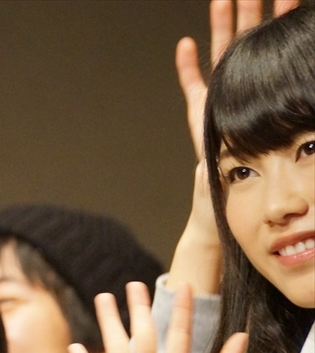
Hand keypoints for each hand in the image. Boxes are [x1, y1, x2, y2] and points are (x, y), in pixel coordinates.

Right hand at [68, 282, 246, 352]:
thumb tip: (241, 335)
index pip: (179, 336)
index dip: (181, 312)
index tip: (182, 285)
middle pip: (142, 335)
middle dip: (138, 309)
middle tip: (133, 285)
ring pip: (116, 347)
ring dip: (110, 323)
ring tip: (103, 298)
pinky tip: (75, 347)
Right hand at [176, 0, 296, 159]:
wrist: (232, 197)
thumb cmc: (263, 171)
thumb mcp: (287, 133)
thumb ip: (291, 111)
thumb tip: (307, 73)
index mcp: (266, 88)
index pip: (275, 49)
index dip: (281, 24)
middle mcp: (243, 88)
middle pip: (246, 41)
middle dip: (250, 11)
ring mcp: (219, 97)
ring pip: (220, 53)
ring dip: (219, 25)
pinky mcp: (199, 112)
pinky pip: (191, 84)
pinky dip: (186, 65)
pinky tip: (187, 43)